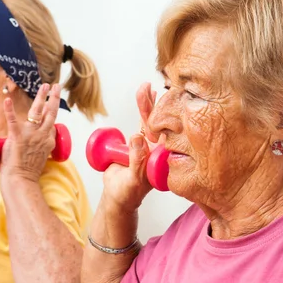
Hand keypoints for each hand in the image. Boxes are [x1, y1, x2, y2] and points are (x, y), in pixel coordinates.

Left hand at [0, 83, 58, 184]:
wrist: (22, 180)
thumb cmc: (28, 172)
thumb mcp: (39, 156)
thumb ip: (36, 144)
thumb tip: (31, 141)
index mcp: (48, 140)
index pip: (51, 123)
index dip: (51, 113)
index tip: (51, 104)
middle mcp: (43, 135)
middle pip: (50, 112)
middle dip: (53, 97)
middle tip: (56, 86)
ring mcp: (31, 135)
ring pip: (38, 111)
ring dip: (42, 96)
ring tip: (45, 85)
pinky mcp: (17, 137)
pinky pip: (12, 120)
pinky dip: (8, 110)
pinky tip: (6, 100)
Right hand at [101, 83, 158, 212]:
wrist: (117, 196)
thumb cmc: (127, 193)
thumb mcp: (132, 178)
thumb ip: (136, 160)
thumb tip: (137, 138)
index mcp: (162, 159)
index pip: (165, 136)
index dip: (163, 120)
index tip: (162, 105)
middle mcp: (158, 150)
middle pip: (158, 123)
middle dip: (152, 106)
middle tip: (148, 89)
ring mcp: (149, 144)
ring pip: (150, 120)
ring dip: (147, 103)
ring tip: (146, 86)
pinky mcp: (138, 140)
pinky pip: (142, 121)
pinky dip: (144, 107)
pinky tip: (147, 94)